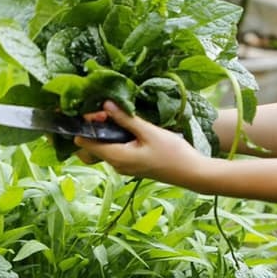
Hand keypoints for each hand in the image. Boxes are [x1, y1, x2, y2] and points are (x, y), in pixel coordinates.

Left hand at [73, 101, 203, 184]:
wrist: (191, 173)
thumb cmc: (173, 153)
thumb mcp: (149, 132)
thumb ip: (126, 119)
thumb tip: (105, 104)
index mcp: (116, 157)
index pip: (85, 142)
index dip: (87, 125)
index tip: (100, 111)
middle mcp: (115, 165)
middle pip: (93, 144)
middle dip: (96, 126)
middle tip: (110, 109)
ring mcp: (123, 166)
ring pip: (104, 145)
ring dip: (108, 130)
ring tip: (119, 113)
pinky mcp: (131, 164)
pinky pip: (115, 149)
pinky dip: (117, 136)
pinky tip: (128, 125)